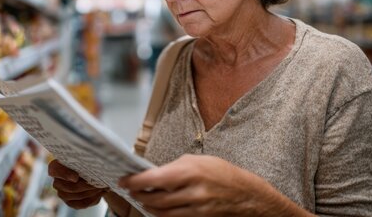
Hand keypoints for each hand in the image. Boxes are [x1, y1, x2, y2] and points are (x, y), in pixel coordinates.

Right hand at [48, 159, 107, 208]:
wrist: (93, 173)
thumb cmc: (87, 162)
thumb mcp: (86, 158)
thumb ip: (85, 159)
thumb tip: (93, 162)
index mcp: (58, 166)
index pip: (54, 169)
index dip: (64, 174)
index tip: (76, 177)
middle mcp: (58, 181)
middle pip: (68, 187)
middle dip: (84, 186)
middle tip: (97, 183)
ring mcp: (63, 193)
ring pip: (75, 196)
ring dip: (90, 192)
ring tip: (101, 187)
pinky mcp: (71, 202)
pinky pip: (81, 203)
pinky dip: (92, 198)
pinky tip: (100, 193)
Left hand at [119, 154, 308, 216]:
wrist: (247, 195)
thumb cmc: (222, 173)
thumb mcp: (197, 161)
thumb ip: (174, 168)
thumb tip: (154, 174)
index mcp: (189, 172)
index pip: (152, 178)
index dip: (134, 181)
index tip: (124, 180)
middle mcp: (191, 192)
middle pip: (154, 199)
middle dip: (138, 195)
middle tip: (130, 190)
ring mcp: (195, 209)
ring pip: (161, 212)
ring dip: (147, 206)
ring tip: (141, 199)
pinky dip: (161, 214)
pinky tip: (157, 208)